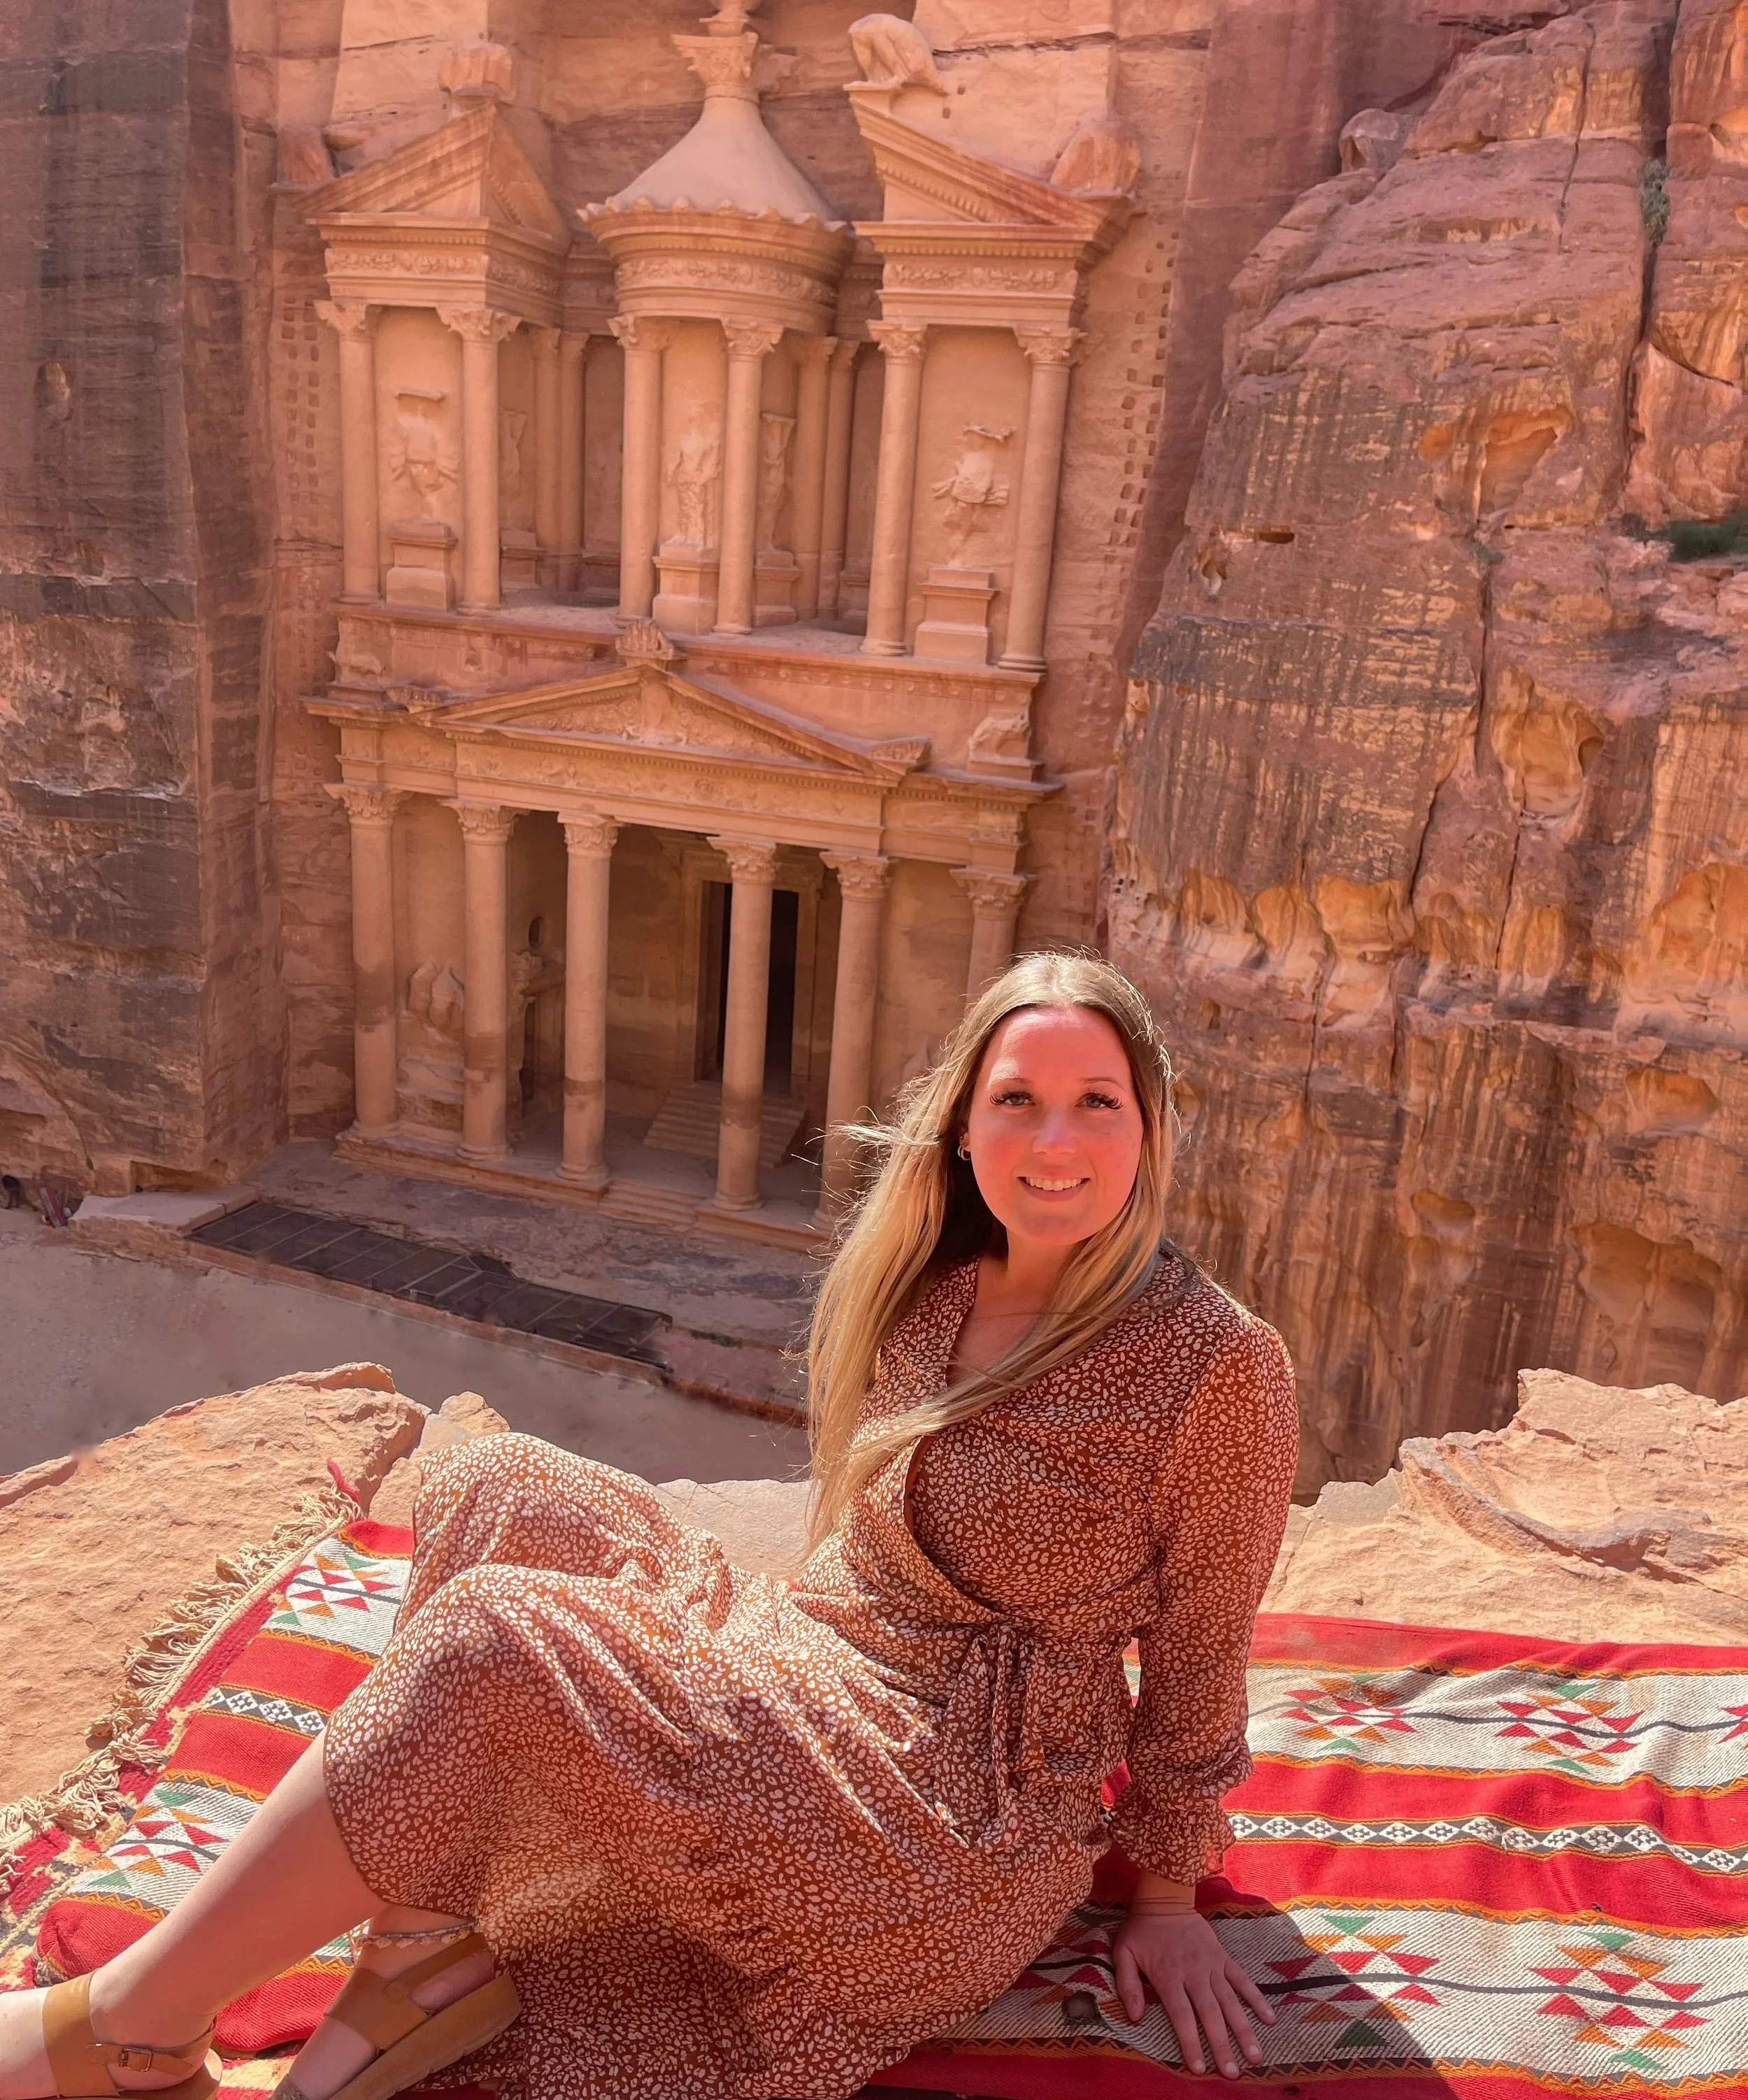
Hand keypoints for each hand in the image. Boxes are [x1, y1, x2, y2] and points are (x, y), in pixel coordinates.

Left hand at [1110, 1908, 1274, 2079]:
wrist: (1164, 1898)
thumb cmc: (1141, 1931)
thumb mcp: (1123, 1953)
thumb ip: (1127, 1984)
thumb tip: (1134, 2017)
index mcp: (1168, 1975)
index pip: (1181, 2015)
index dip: (1191, 2041)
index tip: (1200, 2068)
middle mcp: (1193, 1972)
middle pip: (1210, 2013)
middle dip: (1222, 2045)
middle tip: (1232, 2073)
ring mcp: (1211, 1964)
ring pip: (1230, 2001)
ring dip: (1243, 2029)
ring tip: (1254, 2055)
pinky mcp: (1223, 1956)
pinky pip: (1242, 1979)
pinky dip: (1256, 1998)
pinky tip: (1269, 2018)